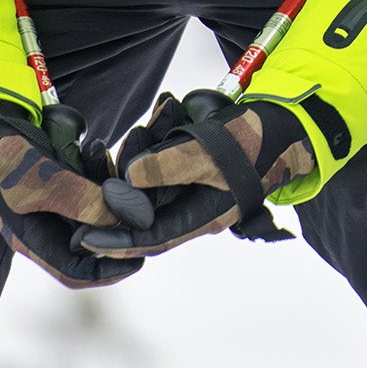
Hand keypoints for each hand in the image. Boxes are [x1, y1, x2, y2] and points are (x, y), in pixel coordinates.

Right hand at [0, 101, 155, 288]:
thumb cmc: (7, 156)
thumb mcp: (43, 181)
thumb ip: (83, 201)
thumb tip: (129, 220)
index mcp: (33, 239)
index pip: (76, 271)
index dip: (109, 270)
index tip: (140, 259)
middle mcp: (45, 227)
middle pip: (91, 241)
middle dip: (118, 224)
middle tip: (145, 208)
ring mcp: (52, 205)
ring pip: (93, 211)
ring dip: (111, 192)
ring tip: (117, 167)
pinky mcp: (59, 184)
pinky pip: (88, 188)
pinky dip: (100, 172)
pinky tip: (100, 150)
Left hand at [75, 91, 314, 259]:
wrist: (281, 126)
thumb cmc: (250, 141)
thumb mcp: (209, 152)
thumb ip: (169, 166)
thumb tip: (128, 178)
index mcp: (202, 217)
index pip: (151, 239)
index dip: (117, 242)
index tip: (85, 239)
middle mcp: (195, 210)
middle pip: (145, 217)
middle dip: (117, 204)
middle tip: (87, 194)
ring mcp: (194, 192)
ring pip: (151, 194)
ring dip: (133, 174)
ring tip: (117, 153)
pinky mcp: (193, 173)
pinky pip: (162, 173)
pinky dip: (149, 157)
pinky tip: (146, 136)